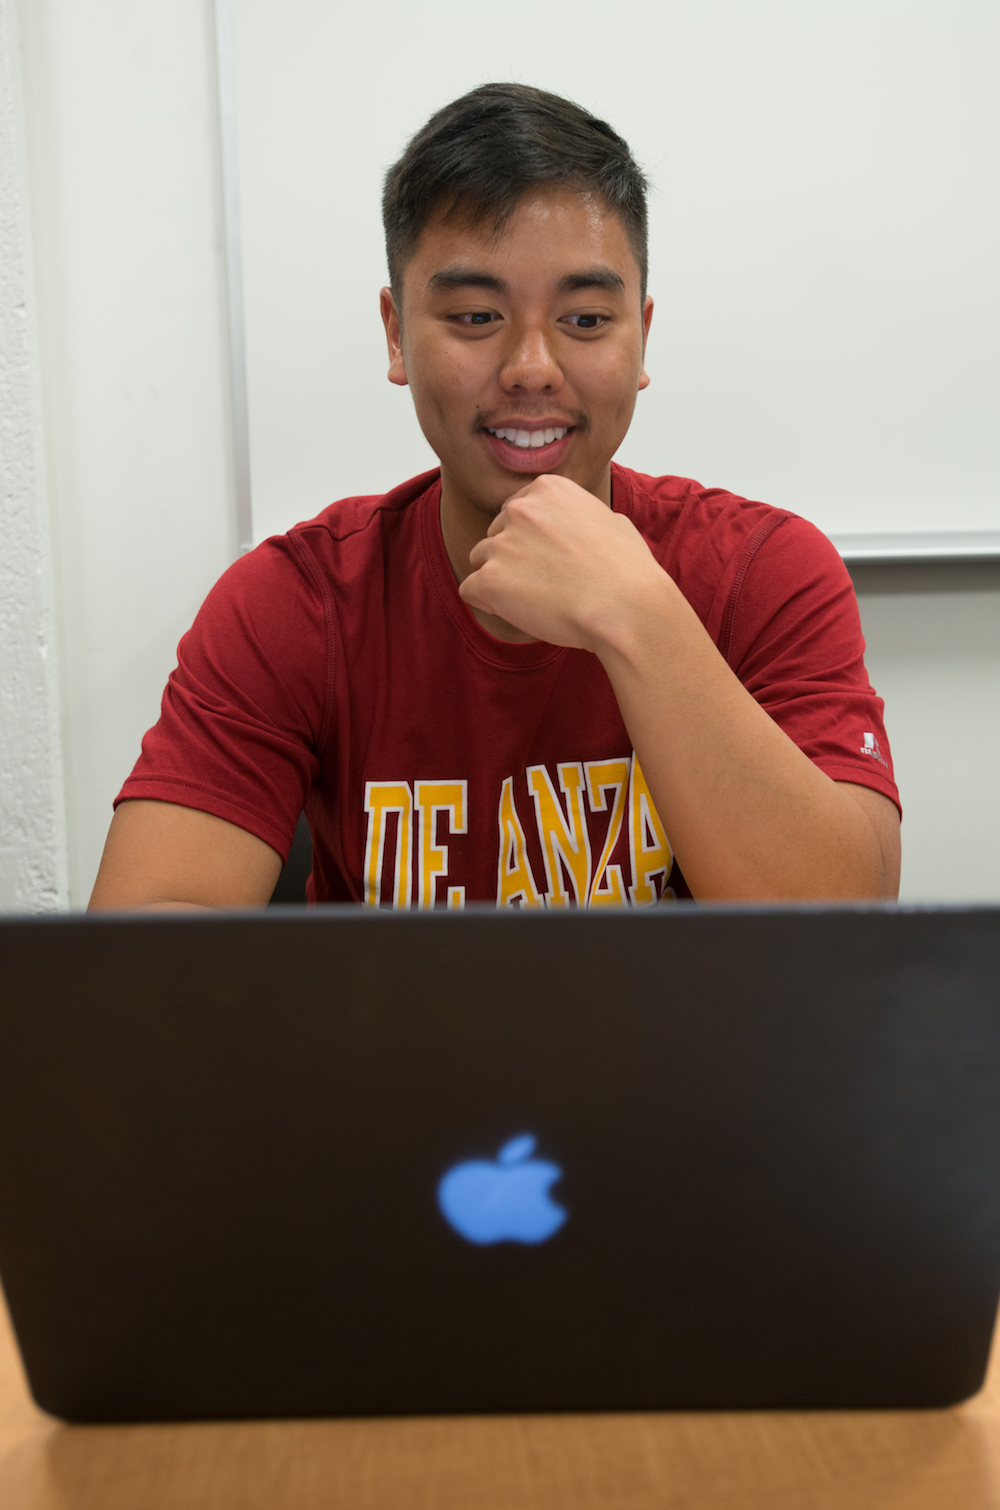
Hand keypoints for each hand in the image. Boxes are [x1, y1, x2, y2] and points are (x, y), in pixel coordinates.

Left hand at [458, 475, 666, 650]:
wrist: (626, 608)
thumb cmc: (627, 571)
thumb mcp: (611, 521)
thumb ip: (581, 515)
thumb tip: (584, 524)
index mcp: (547, 489)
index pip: (515, 510)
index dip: (530, 539)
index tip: (550, 557)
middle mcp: (519, 509)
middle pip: (495, 534)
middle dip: (512, 557)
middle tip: (547, 582)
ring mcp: (502, 544)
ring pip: (480, 561)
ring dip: (500, 580)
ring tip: (537, 599)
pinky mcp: (490, 580)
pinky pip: (470, 590)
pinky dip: (488, 603)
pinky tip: (518, 612)